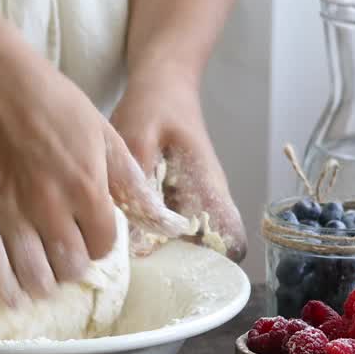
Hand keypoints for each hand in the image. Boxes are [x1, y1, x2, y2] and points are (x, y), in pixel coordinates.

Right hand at [0, 44, 192, 306]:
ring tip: (46, 277)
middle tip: (69, 255)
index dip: (101, 245)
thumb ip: (131, 183)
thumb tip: (164, 220)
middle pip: (70, 266)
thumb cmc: (52, 103)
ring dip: (45, 283)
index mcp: (85, 188)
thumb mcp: (104, 134)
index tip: (91, 236)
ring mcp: (10, 213)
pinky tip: (16, 298)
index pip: (103, 246)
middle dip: (74, 265)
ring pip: (35, 274)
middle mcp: (49, 207)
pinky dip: (7, 289)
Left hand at [111, 78, 246, 262]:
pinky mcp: (180, 195)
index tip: (174, 271)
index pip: (231, 242)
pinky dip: (151, 233)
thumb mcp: (137, 140)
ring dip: (161, 251)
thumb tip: (134, 240)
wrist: (163, 82)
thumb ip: (137, 188)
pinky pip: (171, 226)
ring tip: (126, 254)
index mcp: (209, 189)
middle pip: (207, 251)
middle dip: (176, 266)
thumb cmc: (154, 107)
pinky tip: (123, 229)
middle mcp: (209, 199)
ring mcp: (197, 198)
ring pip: (187, 240)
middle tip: (138, 270)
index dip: (212, 264)